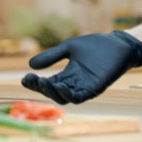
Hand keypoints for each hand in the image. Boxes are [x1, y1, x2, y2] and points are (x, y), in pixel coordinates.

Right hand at [20, 30, 141, 103]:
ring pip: (64, 97)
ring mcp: (84, 87)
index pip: (48, 82)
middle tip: (32, 79)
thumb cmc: (95, 45)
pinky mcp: (95, 89)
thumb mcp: (68, 48)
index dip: (35, 83)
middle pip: (53, 91)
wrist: (117, 44)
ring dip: (52, 92)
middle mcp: (74, 83)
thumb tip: (30, 64)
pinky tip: (60, 86)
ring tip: (43, 82)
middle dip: (41, 87)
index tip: (25, 78)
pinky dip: (69, 94)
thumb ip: (52, 56)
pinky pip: (79, 97)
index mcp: (67, 75)